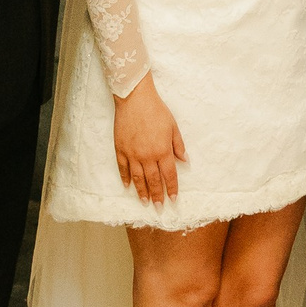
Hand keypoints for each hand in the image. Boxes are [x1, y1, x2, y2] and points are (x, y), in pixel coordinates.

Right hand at [114, 73, 184, 207]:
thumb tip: (184, 161)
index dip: (172, 189)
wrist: (134, 98)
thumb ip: (178, 146)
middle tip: (159, 208)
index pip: (169, 175)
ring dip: (142, 192)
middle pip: (153, 181)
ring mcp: (132, 154)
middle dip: (157, 196)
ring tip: (145, 202)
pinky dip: (125, 178)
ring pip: (137, 178)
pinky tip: (128, 186)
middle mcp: (147, 156)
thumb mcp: (173, 127)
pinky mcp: (120, 149)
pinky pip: (123, 168)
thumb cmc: (156, 110)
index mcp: (162, 151)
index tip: (173, 199)